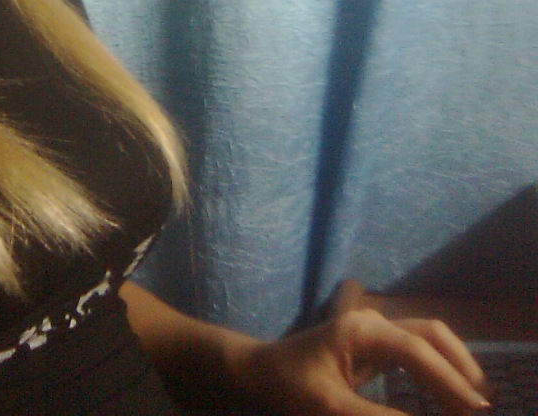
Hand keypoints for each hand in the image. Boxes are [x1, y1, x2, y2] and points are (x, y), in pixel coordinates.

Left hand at [233, 306, 490, 414]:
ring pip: (423, 340)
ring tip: (470, 402)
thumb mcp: (331, 408)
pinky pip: (411, 353)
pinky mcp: (367, 349)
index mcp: (363, 330)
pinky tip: (443, 396)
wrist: (252, 376)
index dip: (450, 381)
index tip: (476, 410)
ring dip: (449, 366)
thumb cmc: (286, 388)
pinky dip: (432, 371)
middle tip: (481, 405)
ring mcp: (370, 333)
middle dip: (458, 365)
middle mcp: (372, 324)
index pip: (419, 350)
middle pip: (429, 334)